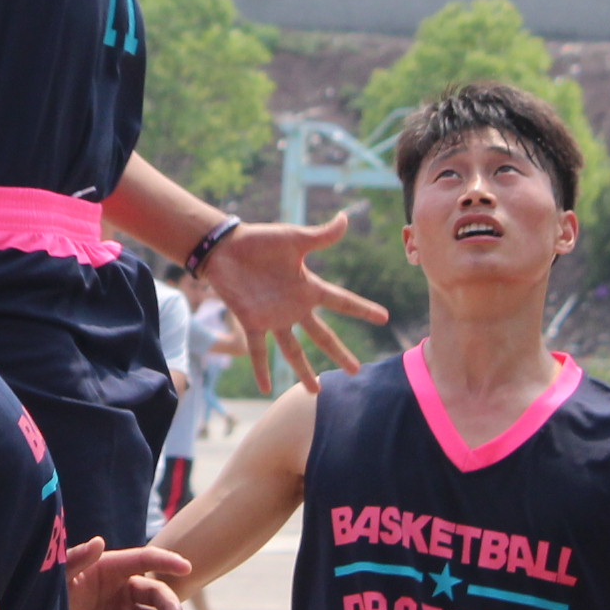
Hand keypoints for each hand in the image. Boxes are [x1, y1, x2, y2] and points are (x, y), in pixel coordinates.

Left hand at [65, 537, 189, 609]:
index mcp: (110, 568)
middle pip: (155, 594)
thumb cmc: (44, 597)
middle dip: (170, 606)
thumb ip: (77, 560)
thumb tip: (98, 540)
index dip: (165, 561)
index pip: (144, 560)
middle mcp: (121, 590)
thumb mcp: (60, 579)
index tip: (186, 567)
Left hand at [199, 215, 385, 392]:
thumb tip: (346, 218)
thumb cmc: (260, 240)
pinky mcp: (251, 321)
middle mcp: (294, 307)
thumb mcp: (294, 238)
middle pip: (322, 336)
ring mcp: (273, 317)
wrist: (224, 246)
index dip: (362, 310)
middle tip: (355, 371)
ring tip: (315, 392)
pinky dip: (260, 369)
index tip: (384, 318)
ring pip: (293, 350)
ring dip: (304, 371)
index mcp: (308, 287)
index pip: (342, 301)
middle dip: (339, 353)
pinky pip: (258, 350)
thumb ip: (321, 235)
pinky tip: (264, 389)